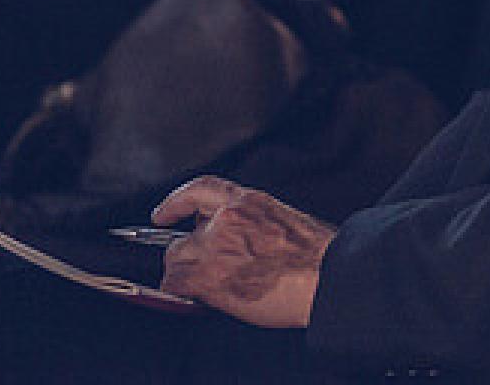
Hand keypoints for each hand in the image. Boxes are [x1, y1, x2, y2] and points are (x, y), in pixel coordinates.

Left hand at [152, 176, 334, 327]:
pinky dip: (182, 295)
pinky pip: (176, 286)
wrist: (326, 277)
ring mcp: (217, 248)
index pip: (201, 189)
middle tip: (206, 275)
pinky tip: (202, 300)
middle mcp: (228, 220)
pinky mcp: (210, 277)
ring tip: (214, 290)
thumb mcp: (281, 221)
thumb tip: (229, 239)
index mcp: (249, 202)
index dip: (176, 202)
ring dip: (187, 278)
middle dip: (189, 258)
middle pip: (181, 240)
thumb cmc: (315, 257)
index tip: (163, 214)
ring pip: (175, 264)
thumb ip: (249, 222)